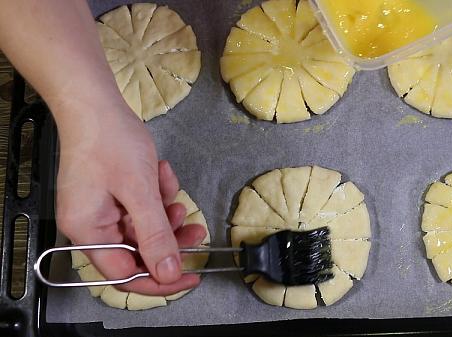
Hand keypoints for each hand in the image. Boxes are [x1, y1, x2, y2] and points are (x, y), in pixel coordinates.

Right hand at [56, 103, 205, 295]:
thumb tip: (168, 274)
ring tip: (175, 193)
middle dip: (169, 238)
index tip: (189, 276)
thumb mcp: (139, 191)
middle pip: (138, 251)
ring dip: (165, 213)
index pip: (125, 276)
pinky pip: (141, 206)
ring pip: (144, 227)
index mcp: (88, 232)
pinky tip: (161, 172)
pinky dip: (156, 194)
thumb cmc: (110, 142)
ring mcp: (101, 209)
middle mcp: (92, 225)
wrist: (94, 101)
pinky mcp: (112, 194)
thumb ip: (155, 235)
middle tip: (195, 229)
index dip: (159, 280)